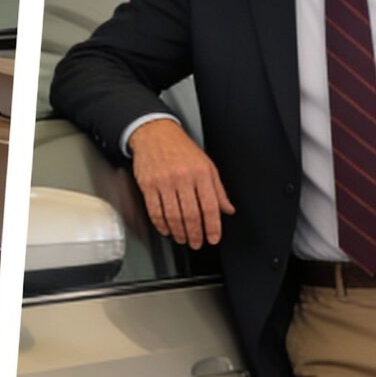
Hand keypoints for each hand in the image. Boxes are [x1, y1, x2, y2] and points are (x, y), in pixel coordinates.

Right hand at [131, 118, 234, 247]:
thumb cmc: (181, 148)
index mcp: (202, 173)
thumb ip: (218, 189)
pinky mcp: (148, 185)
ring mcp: (164, 182)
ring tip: (183, 238)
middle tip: (197, 243)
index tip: (213, 238)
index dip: (213, 227)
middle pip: (191, 214)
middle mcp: (183, 177)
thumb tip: (227, 209)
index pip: (211, 206)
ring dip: (179, 232)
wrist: (155, 133)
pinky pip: (155, 211)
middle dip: (195, 234)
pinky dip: (161, 224)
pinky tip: (167, 229)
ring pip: (173, 215)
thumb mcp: (207, 165)